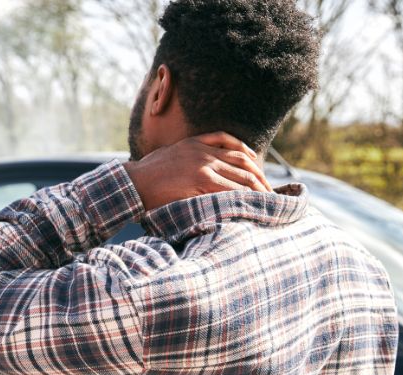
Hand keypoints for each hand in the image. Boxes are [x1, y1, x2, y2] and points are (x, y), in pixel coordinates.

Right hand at [124, 132, 272, 210]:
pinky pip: (231, 188)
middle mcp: (203, 151)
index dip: (248, 155)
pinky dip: (244, 196)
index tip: (256, 167)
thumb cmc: (145, 174)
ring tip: (267, 200)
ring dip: (257, 189)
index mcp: (194, 142)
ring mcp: (203, 165)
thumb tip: (191, 168)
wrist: (133, 182)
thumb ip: (184, 157)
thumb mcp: (167, 156)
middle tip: (268, 189)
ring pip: (241, 175)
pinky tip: (251, 203)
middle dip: (259, 176)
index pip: (231, 143)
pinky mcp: (202, 180)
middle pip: (242, 160)